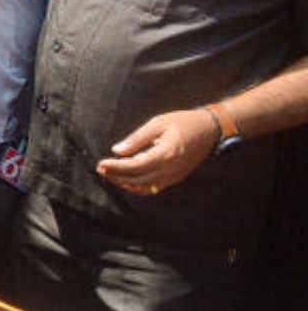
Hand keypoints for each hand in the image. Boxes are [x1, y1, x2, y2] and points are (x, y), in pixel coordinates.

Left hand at [96, 109, 218, 194]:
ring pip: (145, 187)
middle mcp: (170, 169)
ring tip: (110, 174)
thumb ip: (137, 139)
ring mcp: (174, 176)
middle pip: (138, 179)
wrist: (210, 130)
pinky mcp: (175, 178)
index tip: (101, 163)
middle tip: (101, 169)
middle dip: (117, 176)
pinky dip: (138, 187)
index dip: (116, 167)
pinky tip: (126, 180)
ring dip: (125, 183)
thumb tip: (117, 150)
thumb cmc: (184, 122)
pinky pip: (153, 188)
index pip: (135, 166)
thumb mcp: (158, 123)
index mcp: (166, 154)